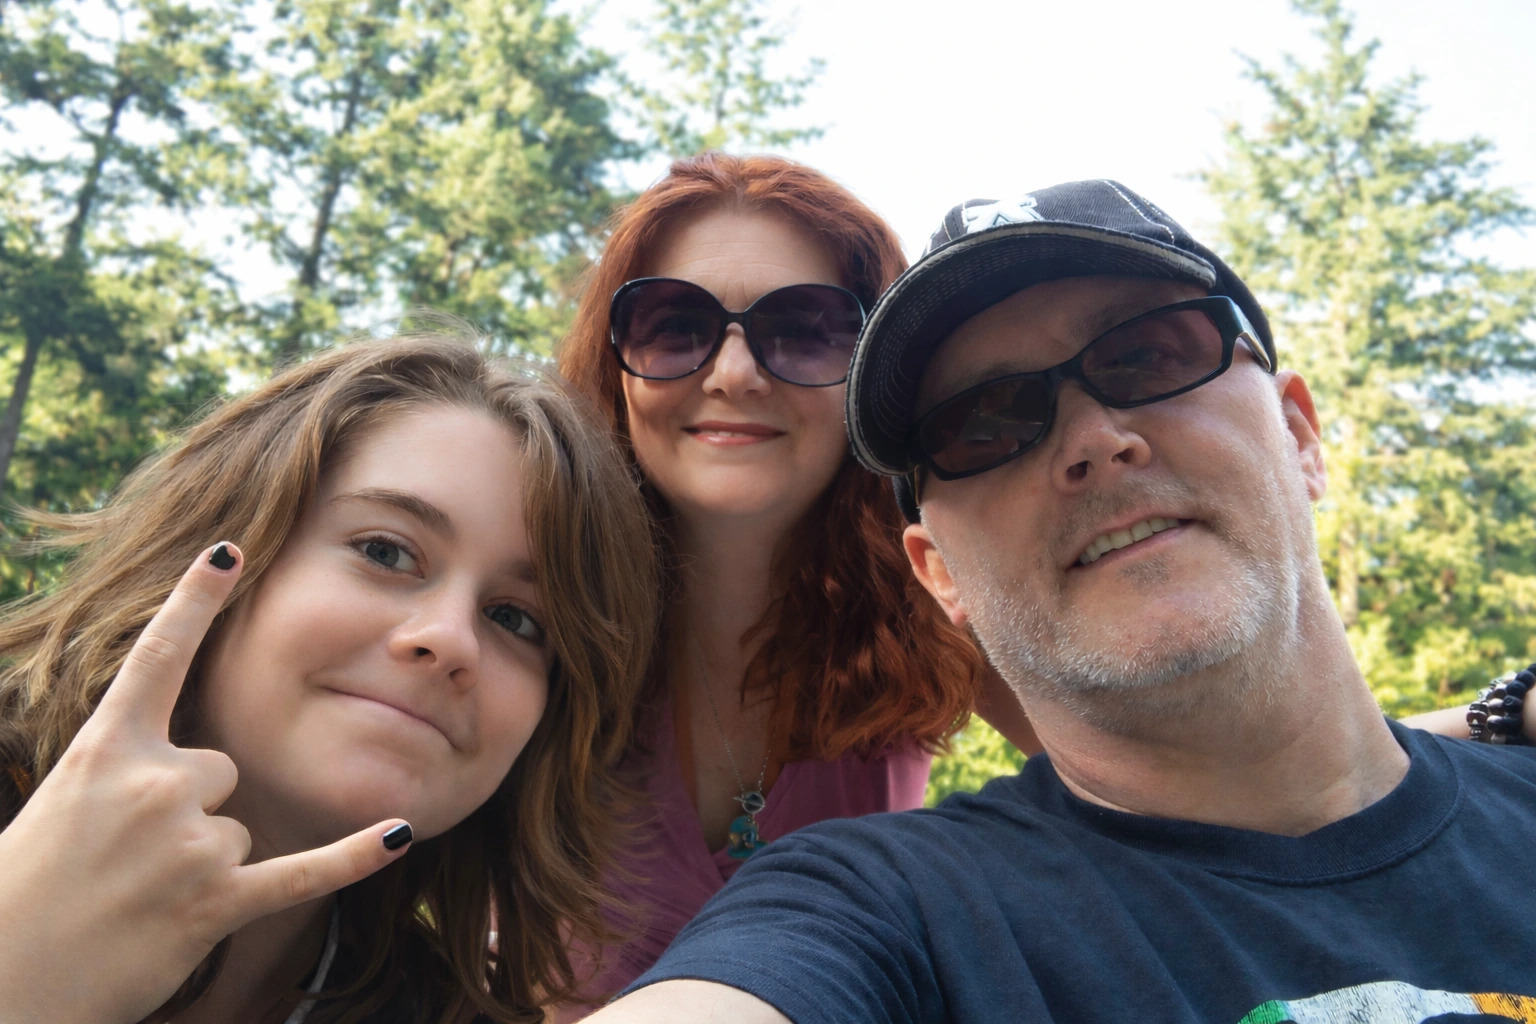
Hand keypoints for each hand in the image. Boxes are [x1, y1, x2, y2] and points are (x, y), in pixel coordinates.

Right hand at [0, 544, 412, 1023]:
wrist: (7, 982)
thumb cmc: (31, 890)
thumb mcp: (68, 801)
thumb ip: (132, 765)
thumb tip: (202, 761)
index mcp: (105, 751)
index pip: (157, 658)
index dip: (193, 600)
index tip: (229, 547)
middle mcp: (151, 785)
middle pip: (222, 766)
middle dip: (191, 807)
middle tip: (131, 856)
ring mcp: (187, 845)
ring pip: (238, 825)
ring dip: (205, 862)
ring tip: (144, 895)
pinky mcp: (215, 904)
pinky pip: (303, 872)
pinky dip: (352, 857)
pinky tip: (399, 834)